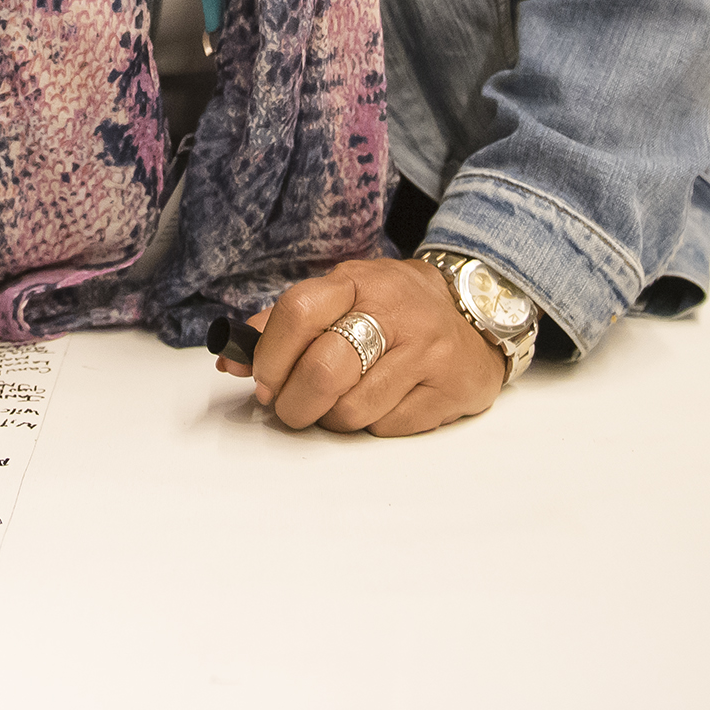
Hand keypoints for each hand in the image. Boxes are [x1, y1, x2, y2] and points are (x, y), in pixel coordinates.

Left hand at [226, 256, 505, 435]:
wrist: (477, 313)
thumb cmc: (394, 308)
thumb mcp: (345, 295)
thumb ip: (288, 323)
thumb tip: (232, 357)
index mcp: (358, 282)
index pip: (299, 311)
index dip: (270, 354)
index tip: (263, 379)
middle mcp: (395, 312)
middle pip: (323, 370)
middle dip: (293, 403)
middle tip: (289, 407)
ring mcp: (426, 352)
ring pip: (353, 409)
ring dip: (331, 419)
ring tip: (337, 404)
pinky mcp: (448, 389)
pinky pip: (387, 427)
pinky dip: (371, 425)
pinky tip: (379, 404)